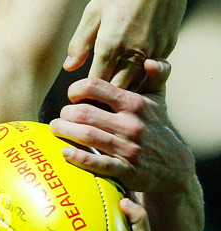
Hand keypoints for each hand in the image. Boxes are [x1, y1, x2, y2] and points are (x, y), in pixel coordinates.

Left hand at [49, 60, 195, 193]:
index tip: (72, 96)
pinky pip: (97, 163)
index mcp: (135, 104)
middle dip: (66, 113)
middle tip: (60, 116)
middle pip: (85, 113)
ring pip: (87, 136)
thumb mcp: (159, 100)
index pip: (96, 87)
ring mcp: (128, 149)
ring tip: (55, 129)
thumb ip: (156, 75)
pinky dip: (78, 157)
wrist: (174, 166)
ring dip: (65, 131)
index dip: (76, 89)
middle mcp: (131, 125)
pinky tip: (65, 153)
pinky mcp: (126, 171)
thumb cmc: (157, 128)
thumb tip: (149, 60)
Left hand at [63, 0, 187, 85]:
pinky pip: (153, 69)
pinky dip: (143, 73)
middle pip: (118, 88)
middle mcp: (134, 50)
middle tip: (97, 95)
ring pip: (138, 82)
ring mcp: (154, 49)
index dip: (88, 91)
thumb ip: (80, 42)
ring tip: (115, 84)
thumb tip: (70, 67)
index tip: (81, 94)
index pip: (97, 83)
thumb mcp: (93, 11)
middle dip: (107, 94)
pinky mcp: (168, 45)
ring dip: (127, 86)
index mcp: (111, 44)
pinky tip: (134, 69)